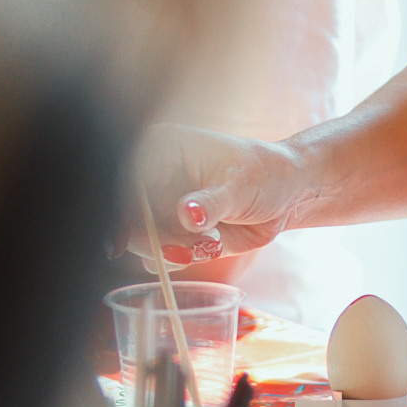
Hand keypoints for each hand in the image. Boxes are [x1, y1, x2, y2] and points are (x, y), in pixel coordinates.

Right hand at [117, 123, 309, 263]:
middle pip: (127, 216)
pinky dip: (183, 257)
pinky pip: (163, 254)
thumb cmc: (265, 173)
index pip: (126, 182)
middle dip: (152, 239)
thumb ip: (211, 203)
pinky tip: (212, 243)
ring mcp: (162, 205)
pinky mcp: (174, 230)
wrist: (287, 192)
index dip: (119, 211)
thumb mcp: (240, 186)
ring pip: (143, 240)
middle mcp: (155, 176)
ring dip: (172, 250)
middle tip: (186, 248)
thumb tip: (187, 215)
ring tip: (211, 240)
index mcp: (162, 149)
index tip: (120, 240)